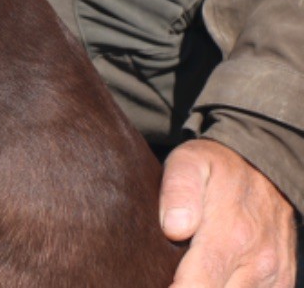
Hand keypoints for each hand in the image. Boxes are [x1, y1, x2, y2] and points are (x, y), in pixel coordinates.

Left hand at [160, 138, 297, 286]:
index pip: (196, 286)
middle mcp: (257, 262)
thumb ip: (179, 191)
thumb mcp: (189, 162)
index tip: (157, 282)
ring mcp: (272, 274)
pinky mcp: (280, 280)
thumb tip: (174, 228)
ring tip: (186, 271)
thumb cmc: (218, 166)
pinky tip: (211, 276)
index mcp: (230, 235)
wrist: (264, 165)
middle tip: (166, 274)